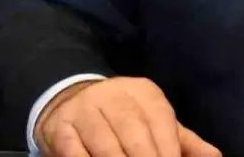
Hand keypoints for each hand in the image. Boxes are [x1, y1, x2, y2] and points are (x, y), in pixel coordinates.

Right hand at [35, 76, 220, 156]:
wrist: (72, 100)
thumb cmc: (125, 117)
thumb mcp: (155, 121)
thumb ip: (183, 141)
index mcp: (144, 93)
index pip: (160, 120)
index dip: (168, 148)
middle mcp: (114, 96)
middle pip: (133, 131)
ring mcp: (84, 111)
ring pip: (104, 144)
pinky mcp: (60, 129)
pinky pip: (74, 152)